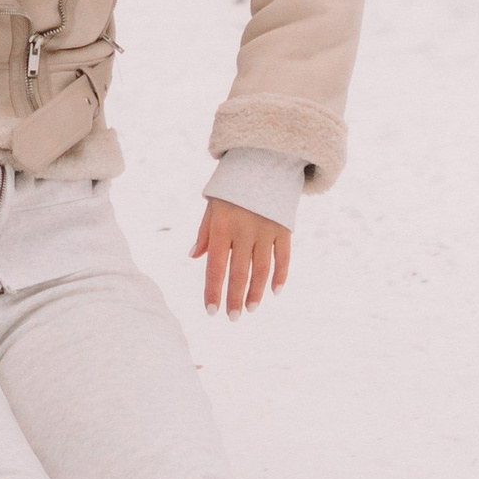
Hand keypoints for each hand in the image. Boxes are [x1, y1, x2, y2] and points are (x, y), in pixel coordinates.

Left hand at [192, 199, 289, 315]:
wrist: (261, 161)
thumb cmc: (231, 189)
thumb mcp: (212, 205)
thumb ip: (205, 233)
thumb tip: (195, 258)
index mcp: (222, 226)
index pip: (216, 266)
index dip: (213, 290)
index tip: (212, 311)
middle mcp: (244, 230)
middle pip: (239, 272)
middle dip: (234, 298)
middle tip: (232, 317)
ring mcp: (266, 230)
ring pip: (262, 270)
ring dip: (256, 292)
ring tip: (251, 309)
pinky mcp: (284, 228)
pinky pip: (283, 258)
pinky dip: (280, 276)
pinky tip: (274, 292)